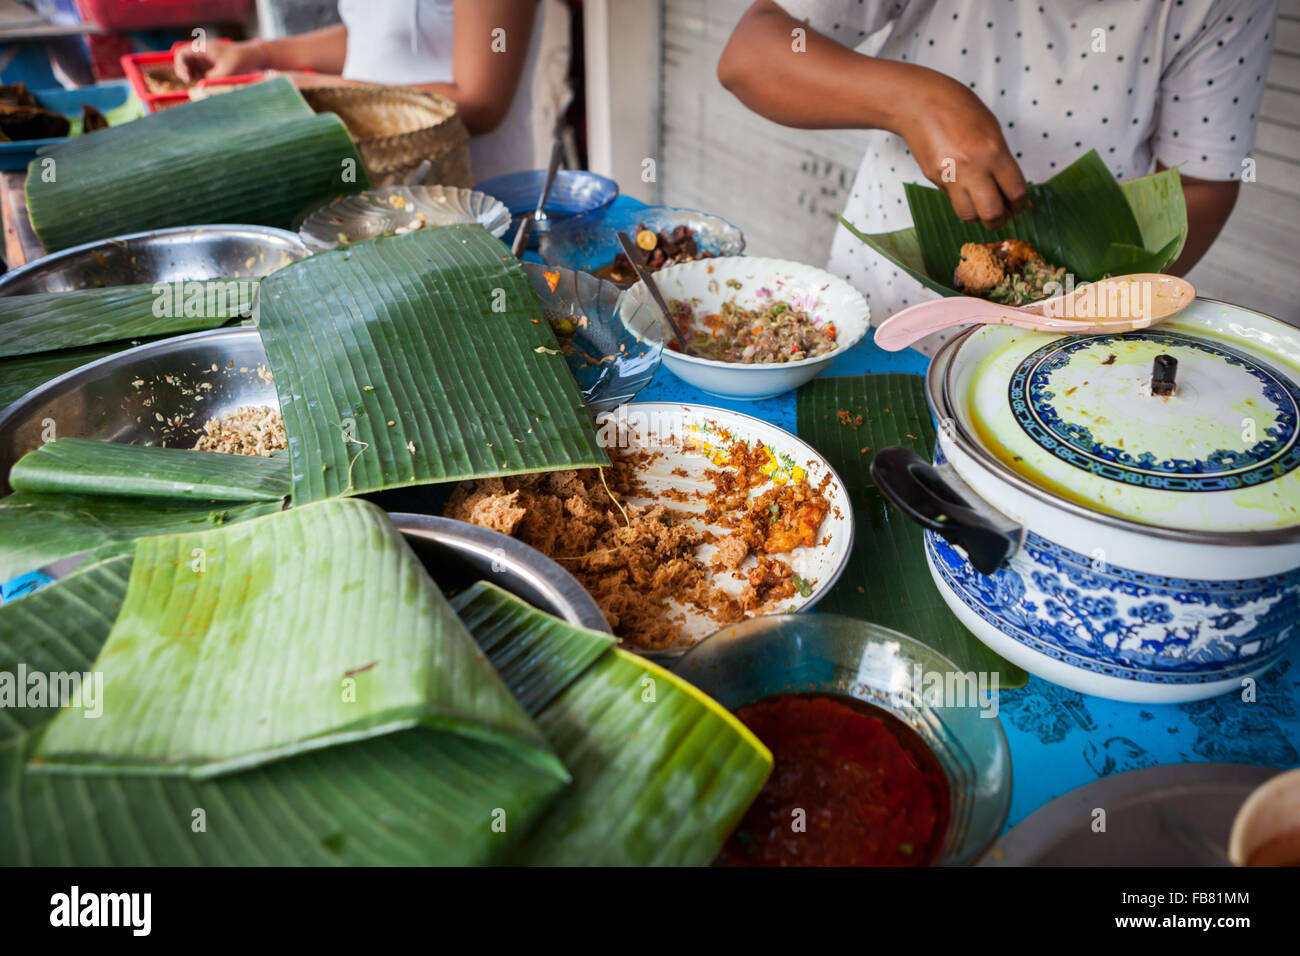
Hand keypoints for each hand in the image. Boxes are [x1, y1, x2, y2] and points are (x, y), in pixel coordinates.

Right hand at [174, 40, 266, 83]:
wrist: (252, 58)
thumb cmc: (240, 60)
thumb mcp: (226, 72)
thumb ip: (212, 80)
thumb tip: (200, 88)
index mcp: (202, 48)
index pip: (182, 54)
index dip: (180, 65)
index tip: (186, 78)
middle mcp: (201, 53)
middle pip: (183, 62)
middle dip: (183, 72)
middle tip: (188, 82)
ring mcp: (205, 61)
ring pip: (190, 69)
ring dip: (190, 77)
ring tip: (199, 85)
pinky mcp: (210, 68)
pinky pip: (199, 74)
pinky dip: (198, 80)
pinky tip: (204, 85)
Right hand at [895, 71, 1028, 229]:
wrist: (920, 103)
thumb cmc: (958, 109)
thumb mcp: (991, 130)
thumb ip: (1000, 160)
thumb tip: (1006, 189)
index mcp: (994, 152)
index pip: (1015, 192)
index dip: (1020, 204)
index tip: (1019, 206)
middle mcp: (973, 168)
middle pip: (992, 213)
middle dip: (1000, 220)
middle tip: (1002, 216)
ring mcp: (951, 176)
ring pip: (968, 214)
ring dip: (978, 215)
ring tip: (981, 206)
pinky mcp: (934, 180)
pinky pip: (953, 199)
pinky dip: (961, 198)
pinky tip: (963, 185)